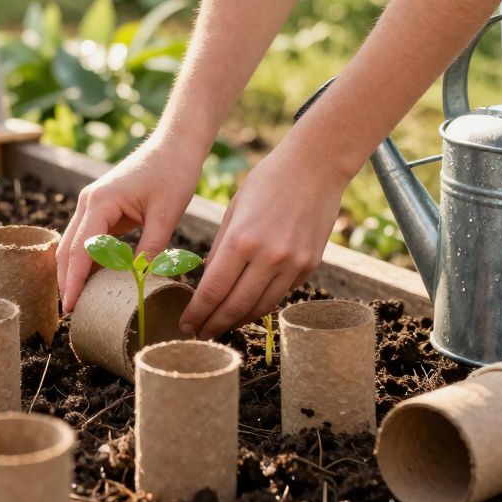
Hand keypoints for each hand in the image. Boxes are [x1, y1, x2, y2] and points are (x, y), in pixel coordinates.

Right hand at [57, 136, 205, 312]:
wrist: (176, 144)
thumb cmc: (173, 173)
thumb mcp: (166, 215)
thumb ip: (150, 250)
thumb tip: (140, 283)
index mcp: (100, 203)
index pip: (79, 250)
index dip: (73, 281)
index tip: (70, 307)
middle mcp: (89, 203)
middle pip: (67, 249)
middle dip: (67, 281)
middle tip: (71, 313)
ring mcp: (93, 205)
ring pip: (75, 245)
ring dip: (76, 272)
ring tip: (82, 302)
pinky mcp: (104, 209)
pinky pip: (90, 240)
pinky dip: (90, 260)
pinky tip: (97, 281)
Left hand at [179, 143, 348, 338]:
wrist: (316, 166)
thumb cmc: (267, 181)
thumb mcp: (233, 210)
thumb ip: (220, 249)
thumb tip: (209, 282)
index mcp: (242, 240)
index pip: (213, 290)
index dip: (197, 312)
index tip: (185, 324)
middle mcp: (268, 257)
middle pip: (236, 306)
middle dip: (214, 324)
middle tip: (200, 335)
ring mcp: (293, 264)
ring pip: (261, 307)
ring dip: (238, 321)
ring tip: (221, 326)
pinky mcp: (310, 265)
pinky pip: (281, 293)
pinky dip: (261, 304)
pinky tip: (247, 307)